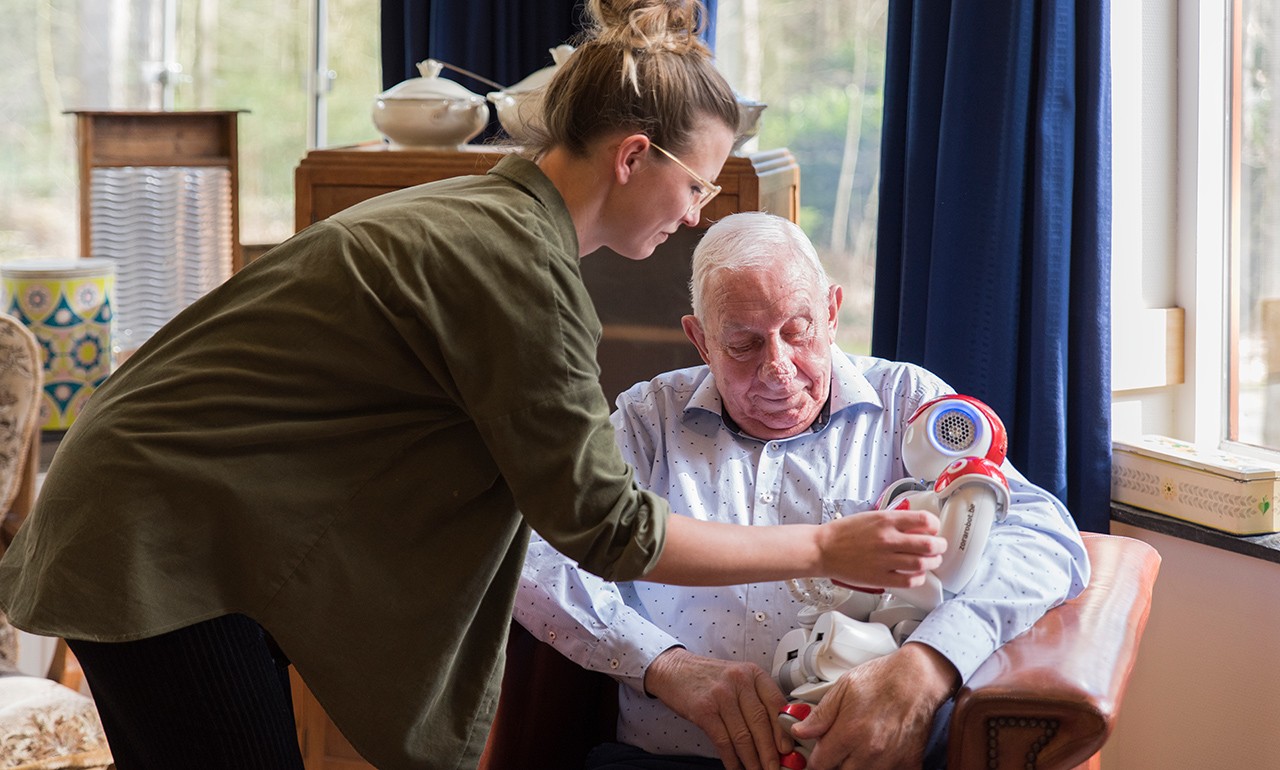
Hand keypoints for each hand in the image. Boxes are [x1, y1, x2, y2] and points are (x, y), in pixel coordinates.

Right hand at [644, 647, 791, 769]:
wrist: (675, 670)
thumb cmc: (709, 678)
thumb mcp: (738, 678)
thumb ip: (757, 699)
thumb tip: (777, 734)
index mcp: (753, 673)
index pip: (776, 704)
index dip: (783, 731)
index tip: (788, 750)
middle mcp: (739, 681)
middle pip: (761, 723)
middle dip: (770, 752)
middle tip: (775, 769)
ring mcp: (720, 695)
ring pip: (743, 736)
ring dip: (752, 760)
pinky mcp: (703, 710)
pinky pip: (723, 741)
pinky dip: (731, 759)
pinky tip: (736, 767)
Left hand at [789, 643, 958, 769]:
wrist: (919, 678)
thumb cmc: (883, 679)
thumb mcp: (844, 687)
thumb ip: (820, 714)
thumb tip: (800, 731)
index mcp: (850, 732)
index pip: (820, 765)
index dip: (815, 760)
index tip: (817, 757)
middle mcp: (869, 751)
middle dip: (835, 764)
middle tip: (838, 750)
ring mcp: (890, 761)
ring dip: (855, 766)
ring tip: (858, 750)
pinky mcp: (908, 764)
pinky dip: (881, 768)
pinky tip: (878, 756)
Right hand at [817, 510, 946, 588]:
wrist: (823, 549)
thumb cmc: (844, 533)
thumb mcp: (872, 516)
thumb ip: (895, 521)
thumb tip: (917, 526)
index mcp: (886, 520)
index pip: (925, 520)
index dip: (935, 525)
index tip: (934, 529)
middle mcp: (888, 539)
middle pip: (930, 544)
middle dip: (940, 546)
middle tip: (939, 546)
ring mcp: (885, 560)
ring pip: (923, 563)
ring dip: (932, 562)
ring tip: (931, 561)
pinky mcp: (880, 578)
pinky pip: (909, 580)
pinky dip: (918, 578)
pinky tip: (916, 574)